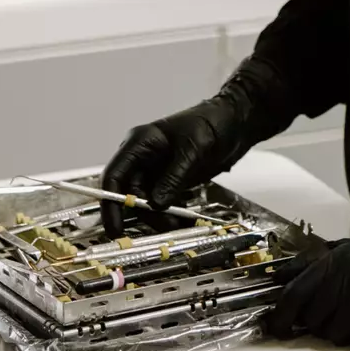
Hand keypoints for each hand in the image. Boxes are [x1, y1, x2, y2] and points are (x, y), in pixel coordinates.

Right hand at [99, 91, 256, 239]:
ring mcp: (158, 170)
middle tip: (160, 228)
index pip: (115, 175)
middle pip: (130, 193)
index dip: (111, 203)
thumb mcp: (193, 149)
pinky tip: (182, 222)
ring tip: (176, 226)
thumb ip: (174, 177)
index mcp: (140, 143)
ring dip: (159, 216)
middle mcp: (144, 158)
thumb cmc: (213, 122)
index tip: (115, 227)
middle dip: (143, 213)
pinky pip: (164, 201)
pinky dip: (171, 213)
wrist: (238, 122)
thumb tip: (156, 204)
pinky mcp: (172, 180)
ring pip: (147, 201)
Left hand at [263, 219, 349, 349]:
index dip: (281, 318)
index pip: (295, 295)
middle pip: (314, 321)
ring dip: (345, 333)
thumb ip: (313, 263)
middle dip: (321, 324)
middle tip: (340, 315)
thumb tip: (275, 279)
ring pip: (335, 337)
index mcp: (337, 259)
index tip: (278, 330)